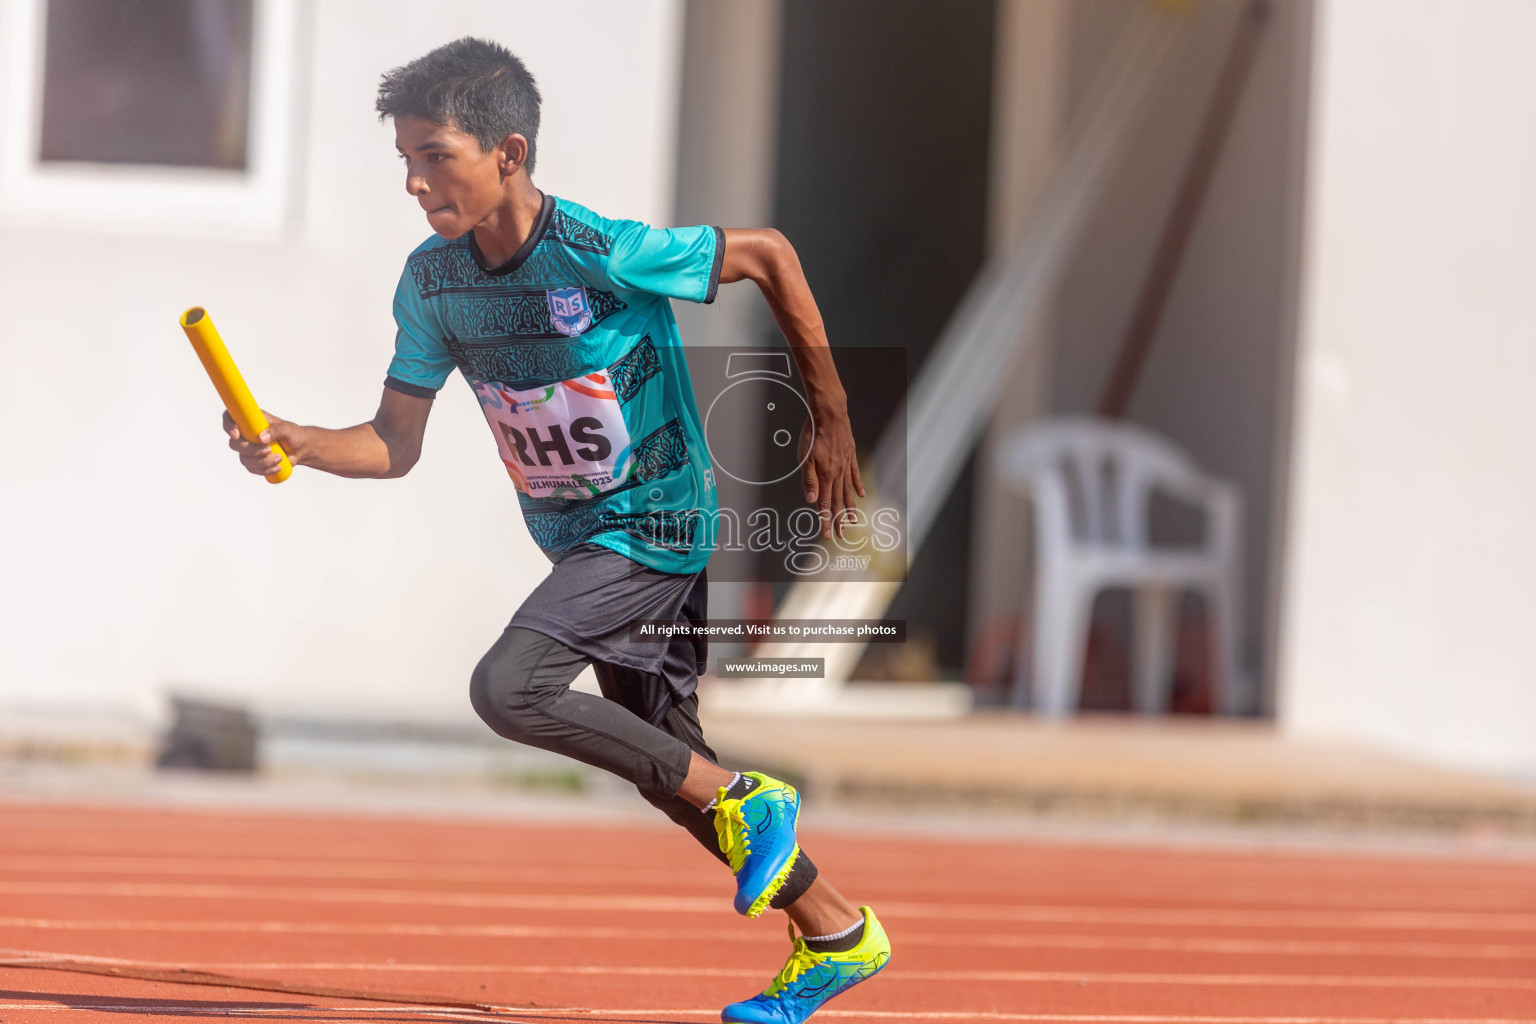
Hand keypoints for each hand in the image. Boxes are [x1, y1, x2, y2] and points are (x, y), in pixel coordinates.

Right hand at [224, 410, 301, 476]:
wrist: (301, 449)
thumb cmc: (293, 434)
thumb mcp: (287, 429)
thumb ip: (276, 430)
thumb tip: (261, 438)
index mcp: (251, 420)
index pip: (230, 417)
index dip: (228, 425)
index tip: (236, 435)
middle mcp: (246, 434)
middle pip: (235, 444)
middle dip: (251, 450)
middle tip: (268, 450)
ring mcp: (249, 448)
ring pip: (244, 459)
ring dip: (261, 462)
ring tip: (279, 458)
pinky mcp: (254, 460)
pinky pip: (252, 468)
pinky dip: (264, 470)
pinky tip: (277, 467)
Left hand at [798, 407, 864, 538]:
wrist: (830, 414)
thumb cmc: (814, 434)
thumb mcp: (805, 457)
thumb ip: (809, 479)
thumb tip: (811, 500)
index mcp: (825, 475)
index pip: (825, 503)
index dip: (826, 520)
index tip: (827, 534)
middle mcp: (837, 473)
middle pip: (838, 501)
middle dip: (839, 519)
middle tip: (842, 534)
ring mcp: (846, 465)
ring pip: (848, 491)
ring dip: (850, 507)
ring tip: (853, 520)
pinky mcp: (850, 456)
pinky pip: (855, 475)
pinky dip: (857, 486)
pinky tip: (861, 495)